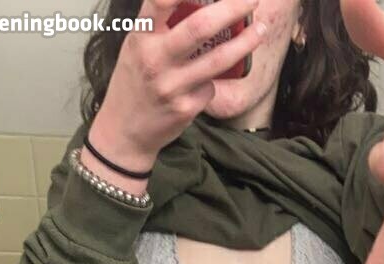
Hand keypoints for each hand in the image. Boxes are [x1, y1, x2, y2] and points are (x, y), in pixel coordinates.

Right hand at [88, 0, 264, 175]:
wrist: (123, 132)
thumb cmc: (133, 83)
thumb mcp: (136, 46)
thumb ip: (160, 24)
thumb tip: (196, 3)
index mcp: (140, 37)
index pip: (161, 0)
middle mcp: (155, 59)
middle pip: (200, 26)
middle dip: (233, 8)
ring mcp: (172, 86)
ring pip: (218, 59)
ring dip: (245, 42)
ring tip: (260, 29)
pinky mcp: (185, 108)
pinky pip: (211, 87)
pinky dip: (213, 81)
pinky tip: (203, 83)